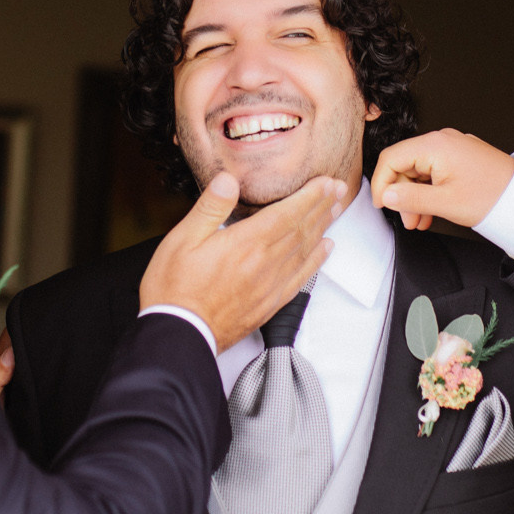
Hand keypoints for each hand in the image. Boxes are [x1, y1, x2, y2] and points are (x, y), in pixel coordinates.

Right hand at [141, 172, 344, 351]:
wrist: (180, 334)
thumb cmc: (175, 288)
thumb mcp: (181, 240)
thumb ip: (209, 208)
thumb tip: (228, 180)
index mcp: (245, 243)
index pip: (287, 213)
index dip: (310, 196)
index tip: (326, 182)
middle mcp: (264, 264)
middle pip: (301, 229)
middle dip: (322, 206)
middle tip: (339, 189)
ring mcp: (270, 286)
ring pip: (305, 251)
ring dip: (323, 228)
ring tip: (336, 210)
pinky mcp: (269, 304)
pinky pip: (301, 278)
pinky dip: (317, 261)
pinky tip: (325, 249)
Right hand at [371, 128, 513, 230]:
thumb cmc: (492, 196)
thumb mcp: (444, 202)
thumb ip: (410, 199)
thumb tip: (387, 196)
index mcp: (435, 146)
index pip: (391, 158)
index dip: (381, 183)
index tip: (382, 204)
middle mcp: (442, 141)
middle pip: (405, 165)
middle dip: (402, 195)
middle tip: (408, 219)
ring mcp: (453, 148)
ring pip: (420, 171)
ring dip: (416, 197)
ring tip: (421, 220)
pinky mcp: (461, 158)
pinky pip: (435, 172)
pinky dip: (430, 191)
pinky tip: (432, 211)